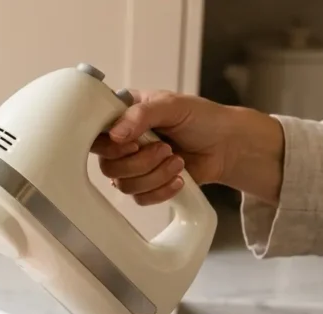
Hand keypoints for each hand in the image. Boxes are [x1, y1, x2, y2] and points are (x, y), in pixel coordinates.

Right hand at [92, 90, 236, 205]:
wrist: (227, 145)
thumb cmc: (202, 118)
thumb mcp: (172, 105)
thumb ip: (141, 115)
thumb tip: (115, 135)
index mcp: (122, 116)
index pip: (96, 135)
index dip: (110, 146)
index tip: (133, 143)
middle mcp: (123, 142)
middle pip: (107, 166)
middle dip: (140, 162)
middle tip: (165, 149)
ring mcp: (133, 166)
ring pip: (123, 185)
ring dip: (155, 175)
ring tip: (178, 161)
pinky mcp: (146, 186)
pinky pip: (139, 199)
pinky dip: (162, 190)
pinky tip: (178, 177)